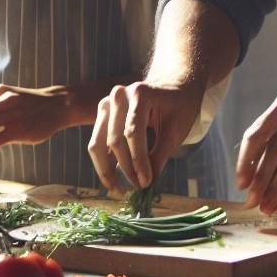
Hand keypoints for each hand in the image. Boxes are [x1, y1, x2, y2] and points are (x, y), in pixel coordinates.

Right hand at [89, 80, 203, 193]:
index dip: (139, 161)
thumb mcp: (175, 129)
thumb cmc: (179, 106)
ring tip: (120, 191)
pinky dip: (104, 163)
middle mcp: (118, 96)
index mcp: (140, 93)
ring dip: (107, 171)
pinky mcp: (102, 115)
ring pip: (98, 143)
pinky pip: (97, 143)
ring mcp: (106, 104)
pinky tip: (113, 180)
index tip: (146, 182)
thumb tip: (146, 183)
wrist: (173, 86)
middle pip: (114, 140)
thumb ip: (160, 154)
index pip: (134, 133)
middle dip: (125, 168)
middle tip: (137, 189)